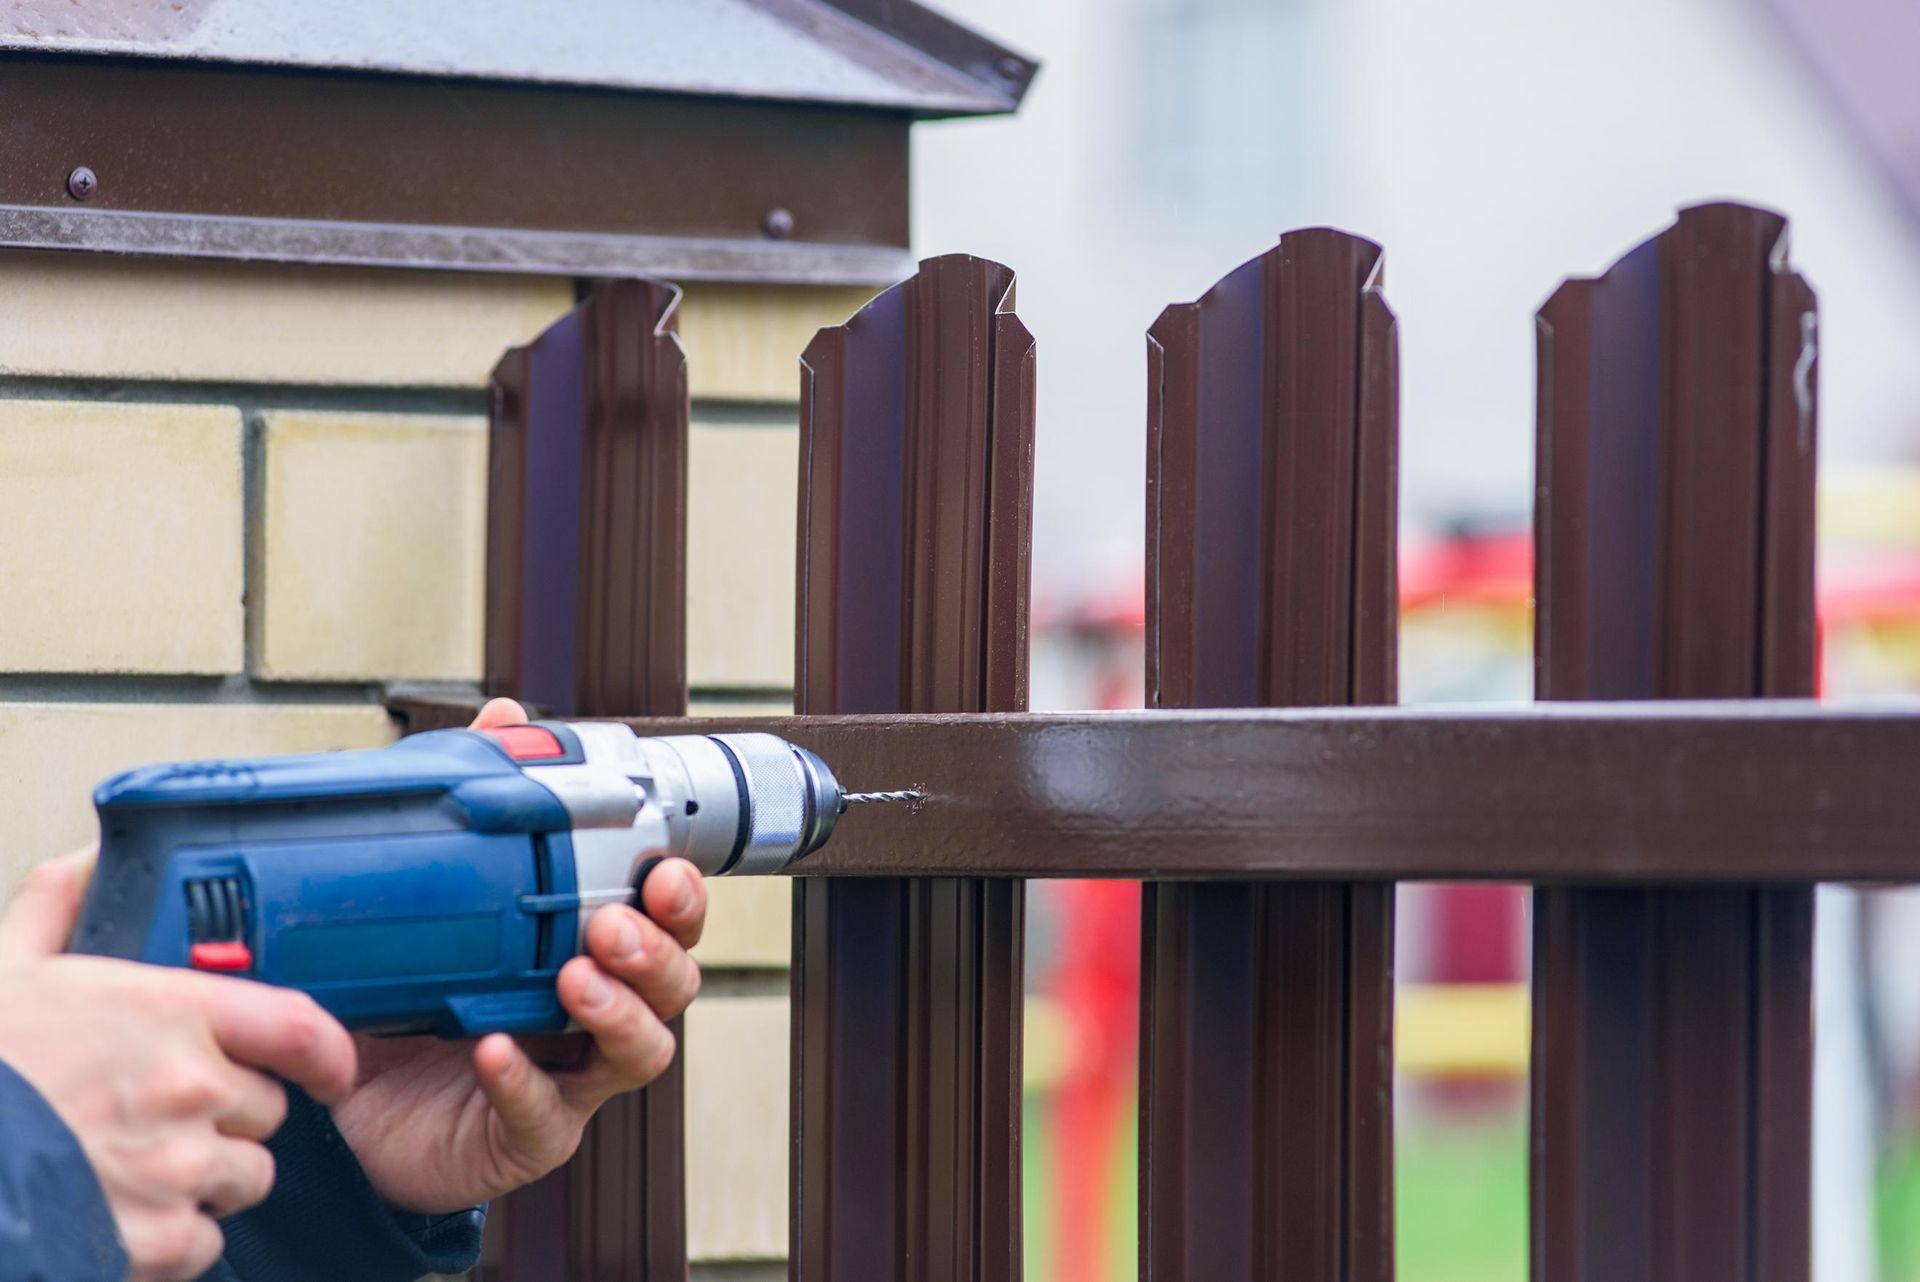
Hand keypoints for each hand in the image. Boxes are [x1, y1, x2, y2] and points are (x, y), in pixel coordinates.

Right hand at [0, 848, 357, 1281]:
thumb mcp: (9, 968)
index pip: (297, 1025)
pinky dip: (176, 1238)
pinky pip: (206, 1241)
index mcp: (168, 1014)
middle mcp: (190, 1088)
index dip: (328, 1051)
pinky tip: (124, 1216)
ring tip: (140, 1167)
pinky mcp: (157, 1239)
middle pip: (265, 1108)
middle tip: (169, 1116)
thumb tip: (90, 859)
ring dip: (209, 1177)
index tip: (332, 1067)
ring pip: (246, 1176)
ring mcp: (178, 1167)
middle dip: (230, 1116)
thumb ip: (61, 906)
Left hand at [327, 698, 707, 1213]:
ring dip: (617, 1010)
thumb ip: (483, 806)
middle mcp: (596, 1016)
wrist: (352, 1110)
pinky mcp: (526, 1136)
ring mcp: (570, 1080)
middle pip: (675, 984)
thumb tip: (509, 718)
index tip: (668, 867)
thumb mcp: (440, 901)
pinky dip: (524, 1080)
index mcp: (592, 955)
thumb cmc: (415, 1005)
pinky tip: (494, 1049)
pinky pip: (545, 1115)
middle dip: (657, 948)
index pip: (667, 923)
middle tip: (611, 922)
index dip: (683, 898)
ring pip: (641, 1050)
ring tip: (573, 979)